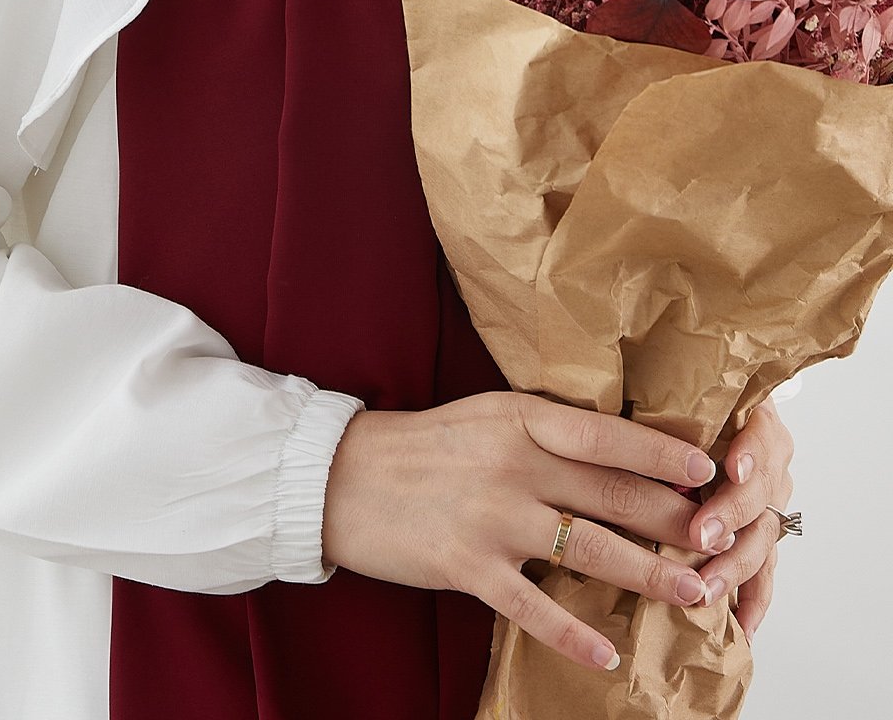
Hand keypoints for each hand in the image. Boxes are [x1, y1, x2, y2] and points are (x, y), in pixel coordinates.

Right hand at [322, 391, 722, 675]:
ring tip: (693, 595)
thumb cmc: (427, 444)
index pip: (607, 435)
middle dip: (675, 522)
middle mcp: (514, 465)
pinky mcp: (467, 566)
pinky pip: (532, 607)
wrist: (345, 477)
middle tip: (722, 541)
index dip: (663, 451)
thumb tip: (619, 447)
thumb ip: (548, 430)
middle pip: (613, 495)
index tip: (710, 468)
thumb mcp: (491, 415)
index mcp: (522, 420)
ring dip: (648, 577)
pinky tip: (607, 652)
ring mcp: (492, 518)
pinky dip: (573, 633)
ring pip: (589, 551)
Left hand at [682, 397, 794, 645]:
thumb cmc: (682, 400)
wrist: (706, 417)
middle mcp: (767, 464)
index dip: (749, 453)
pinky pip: (763, 572)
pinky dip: (752, 599)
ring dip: (734, 566)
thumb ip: (667, 405)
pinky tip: (741, 626)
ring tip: (706, 589)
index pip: (761, 437)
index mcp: (754, 421)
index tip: (729, 468)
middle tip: (700, 536)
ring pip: (761, 539)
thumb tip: (622, 409)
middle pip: (761, 493)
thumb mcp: (680, 393)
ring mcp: (767, 503)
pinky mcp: (758, 536)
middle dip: (731, 517)